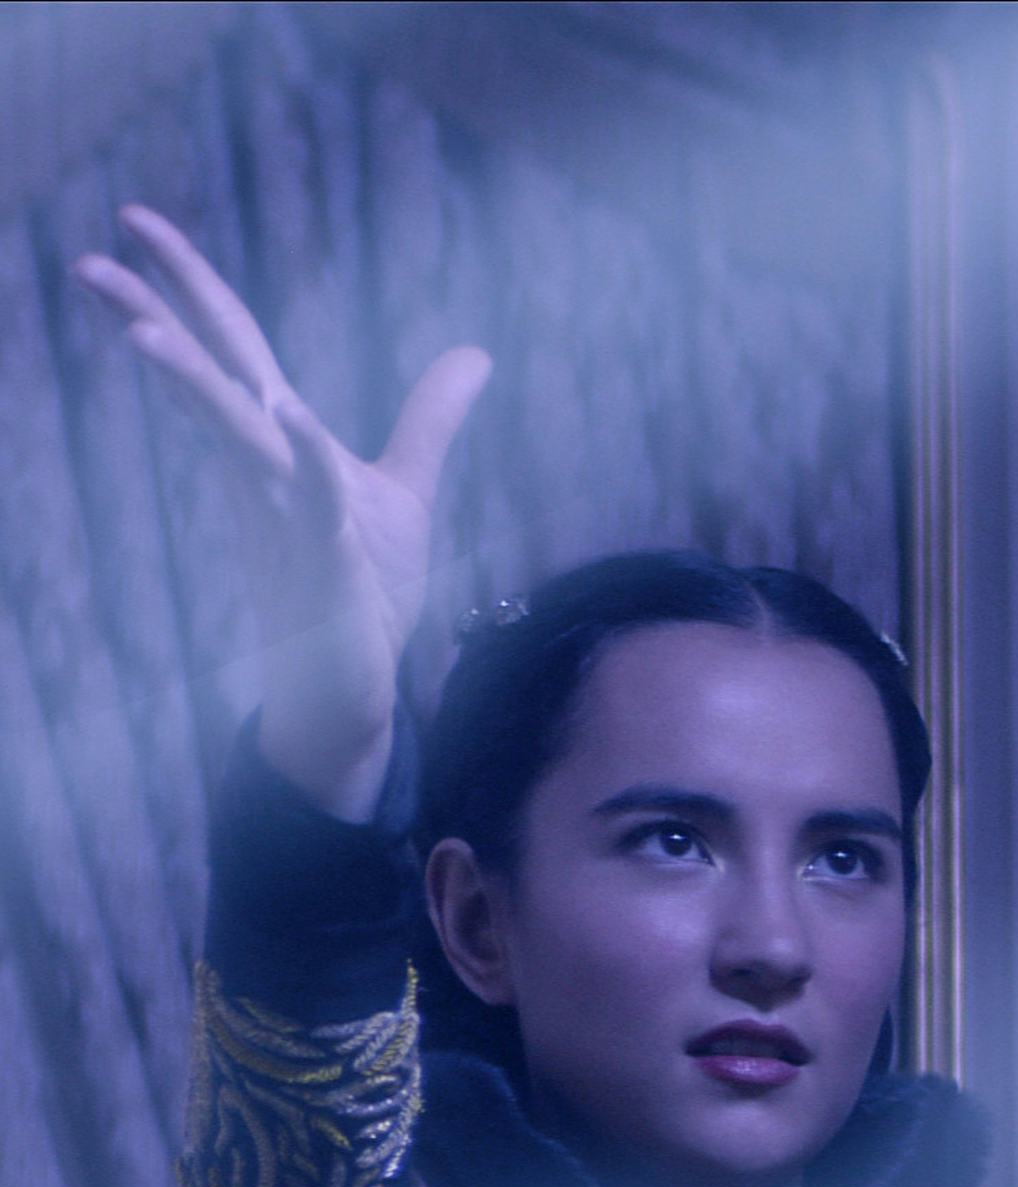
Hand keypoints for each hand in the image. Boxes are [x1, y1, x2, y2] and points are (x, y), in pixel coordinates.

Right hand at [73, 205, 489, 820]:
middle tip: (88, 258)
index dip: (188, 284)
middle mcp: (267, 473)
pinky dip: (305, 461)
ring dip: (194, 387)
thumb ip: (430, 418)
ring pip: (236, 439)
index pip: (230, 349)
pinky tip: (293, 418)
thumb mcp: (403, 487)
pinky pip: (311, 505)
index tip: (132, 218)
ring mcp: (286, 518)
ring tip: (143, 333)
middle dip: (153, 317)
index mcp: (277, 445)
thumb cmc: (365, 589)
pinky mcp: (323, 566)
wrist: (356, 683)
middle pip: (211, 379)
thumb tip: (475, 350)